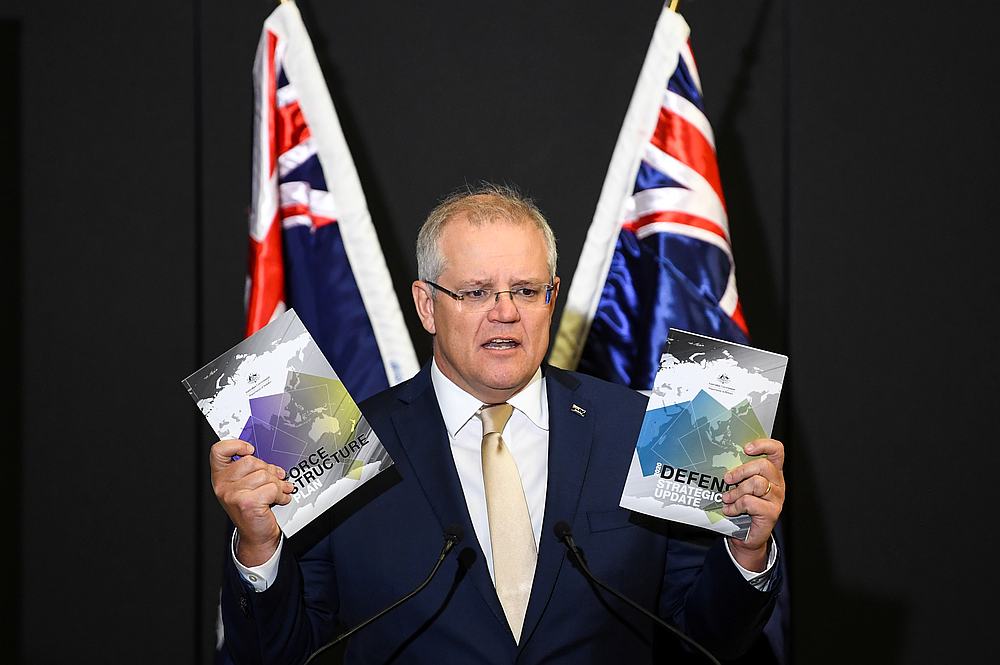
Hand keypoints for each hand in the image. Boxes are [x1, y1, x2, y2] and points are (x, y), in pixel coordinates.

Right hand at [210, 439, 294, 565]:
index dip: (235, 445)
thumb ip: (252, 470)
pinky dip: (281, 494)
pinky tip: (280, 499)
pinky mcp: (247, 503)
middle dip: (269, 470)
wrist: (257, 536)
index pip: (219, 451)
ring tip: (280, 491)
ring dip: (278, 484)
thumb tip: (270, 459)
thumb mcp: (247, 486)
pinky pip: (272, 488)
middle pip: (251, 461)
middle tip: (276, 478)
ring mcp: (233, 495)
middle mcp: (223, 485)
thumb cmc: (253, 508)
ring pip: (265, 475)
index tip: (250, 450)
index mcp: (221, 476)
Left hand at [721, 438, 784, 571]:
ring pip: (756, 483)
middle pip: (763, 466)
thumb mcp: (741, 485)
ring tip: (726, 498)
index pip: (777, 451)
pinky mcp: (771, 513)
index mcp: (772, 472)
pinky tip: (730, 510)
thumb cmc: (743, 507)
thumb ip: (739, 472)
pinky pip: (751, 502)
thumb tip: (720, 458)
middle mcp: (778, 483)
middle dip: (741, 470)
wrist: (748, 535)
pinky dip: (736, 505)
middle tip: (727, 478)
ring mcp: (776, 498)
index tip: (746, 448)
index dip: (763, 445)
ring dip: (736, 491)